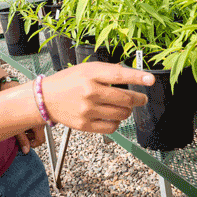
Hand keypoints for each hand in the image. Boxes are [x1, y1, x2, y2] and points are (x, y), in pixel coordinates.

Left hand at [0, 79, 44, 153]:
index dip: (32, 144)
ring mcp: (40, 113)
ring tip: (19, 125)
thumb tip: (26, 150)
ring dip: (29, 130)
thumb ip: (22, 139)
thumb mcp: (15, 125)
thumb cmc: (12, 101)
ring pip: (37, 128)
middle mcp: (42, 117)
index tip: (24, 144)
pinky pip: (35, 120)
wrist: (10, 85)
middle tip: (20, 133)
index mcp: (39, 121)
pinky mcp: (36, 108)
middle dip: (29, 136)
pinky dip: (29, 123)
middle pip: (39, 134)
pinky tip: (21, 119)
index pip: (41, 140)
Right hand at [40, 62, 154, 133]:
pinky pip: (112, 127)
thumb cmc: (67, 81)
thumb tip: (130, 72)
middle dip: (138, 99)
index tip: (151, 79)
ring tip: (123, 107)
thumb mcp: (85, 69)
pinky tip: (112, 116)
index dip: (137, 77)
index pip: (119, 75)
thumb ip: (106, 71)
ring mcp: (87, 110)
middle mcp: (89, 91)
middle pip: (125, 98)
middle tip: (141, 98)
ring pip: (121, 114)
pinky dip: (117, 122)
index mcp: (90, 74)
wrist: (45, 98)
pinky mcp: (85, 125)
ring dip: (127, 111)